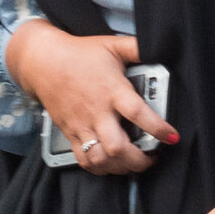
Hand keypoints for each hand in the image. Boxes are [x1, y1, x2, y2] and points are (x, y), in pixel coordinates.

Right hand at [8, 19, 175, 177]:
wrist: (43, 61)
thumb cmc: (78, 53)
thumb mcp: (112, 45)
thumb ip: (138, 48)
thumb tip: (160, 46)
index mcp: (112, 90)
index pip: (137, 114)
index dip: (158, 129)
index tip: (172, 137)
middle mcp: (97, 112)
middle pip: (118, 147)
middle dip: (139, 160)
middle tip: (152, 158)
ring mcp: (82, 125)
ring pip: (100, 159)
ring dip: (120, 167)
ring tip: (133, 163)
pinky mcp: (70, 133)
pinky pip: (83, 160)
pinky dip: (99, 168)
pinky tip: (111, 164)